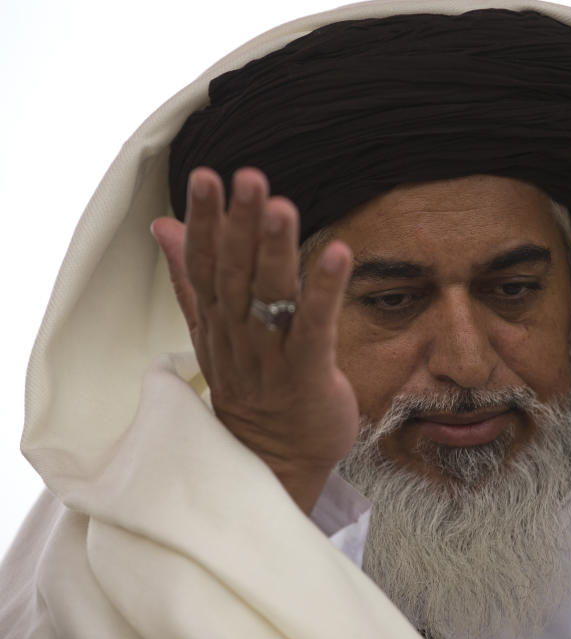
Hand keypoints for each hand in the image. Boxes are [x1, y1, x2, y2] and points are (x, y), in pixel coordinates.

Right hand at [151, 167, 358, 513]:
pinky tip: (338, 253)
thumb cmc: (251, 389)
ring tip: (281, 205)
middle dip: (239, 224)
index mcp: (216, 321)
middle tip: (247, 176)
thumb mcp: (212, 332)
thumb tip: (163, 224)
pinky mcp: (308, 375)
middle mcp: (238, 335)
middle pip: (235, 274)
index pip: (205, 264)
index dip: (204, 220)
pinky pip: (314, 329)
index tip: (206, 176)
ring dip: (274, 250)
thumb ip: (189, 278)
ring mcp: (271, 357)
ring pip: (269, 297)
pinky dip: (324, 292)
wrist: (272, 462)